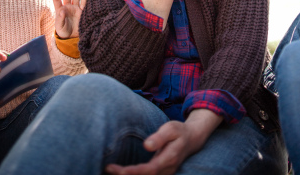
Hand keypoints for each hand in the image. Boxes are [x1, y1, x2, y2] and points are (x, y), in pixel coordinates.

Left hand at [52, 0, 87, 38]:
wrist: (72, 37)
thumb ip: (60, 18)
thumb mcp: (59, 26)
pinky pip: (83, 4)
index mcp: (60, 10)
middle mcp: (68, 7)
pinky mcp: (82, 12)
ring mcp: (75, 9)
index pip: (57, 0)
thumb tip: (62, 11)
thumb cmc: (63, 31)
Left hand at [104, 109, 221, 174]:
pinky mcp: (160, 173)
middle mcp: (167, 169)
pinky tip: (120, 172)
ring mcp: (164, 173)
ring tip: (109, 170)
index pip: (150, 170)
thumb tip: (146, 145)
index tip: (119, 170)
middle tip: (108, 168)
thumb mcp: (171, 128)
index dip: (134, 172)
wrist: (192, 139)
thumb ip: (159, 137)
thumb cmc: (179, 131)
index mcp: (170, 158)